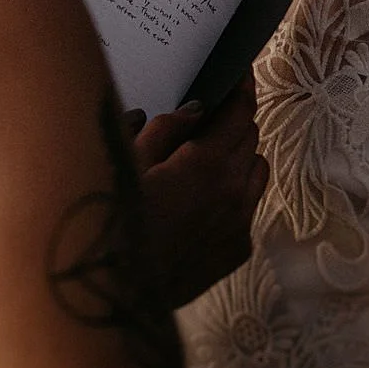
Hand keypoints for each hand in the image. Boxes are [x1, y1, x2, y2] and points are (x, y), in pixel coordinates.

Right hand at [128, 75, 268, 307]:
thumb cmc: (112, 221)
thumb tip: (194, 110)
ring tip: (204, 158)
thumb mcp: (128, 164)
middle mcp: (234, 193)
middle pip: (250, 137)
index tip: (240, 71)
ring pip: (256, 171)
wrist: (114, 296)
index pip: (239, 111)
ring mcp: (239, 225)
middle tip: (208, 114)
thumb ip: (165, 130)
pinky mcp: (235, 251)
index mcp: (208, 165)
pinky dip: (232, 193)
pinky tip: (199, 199)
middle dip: (233, 120)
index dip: (241, 87)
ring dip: (239, 157)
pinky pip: (246, 208)